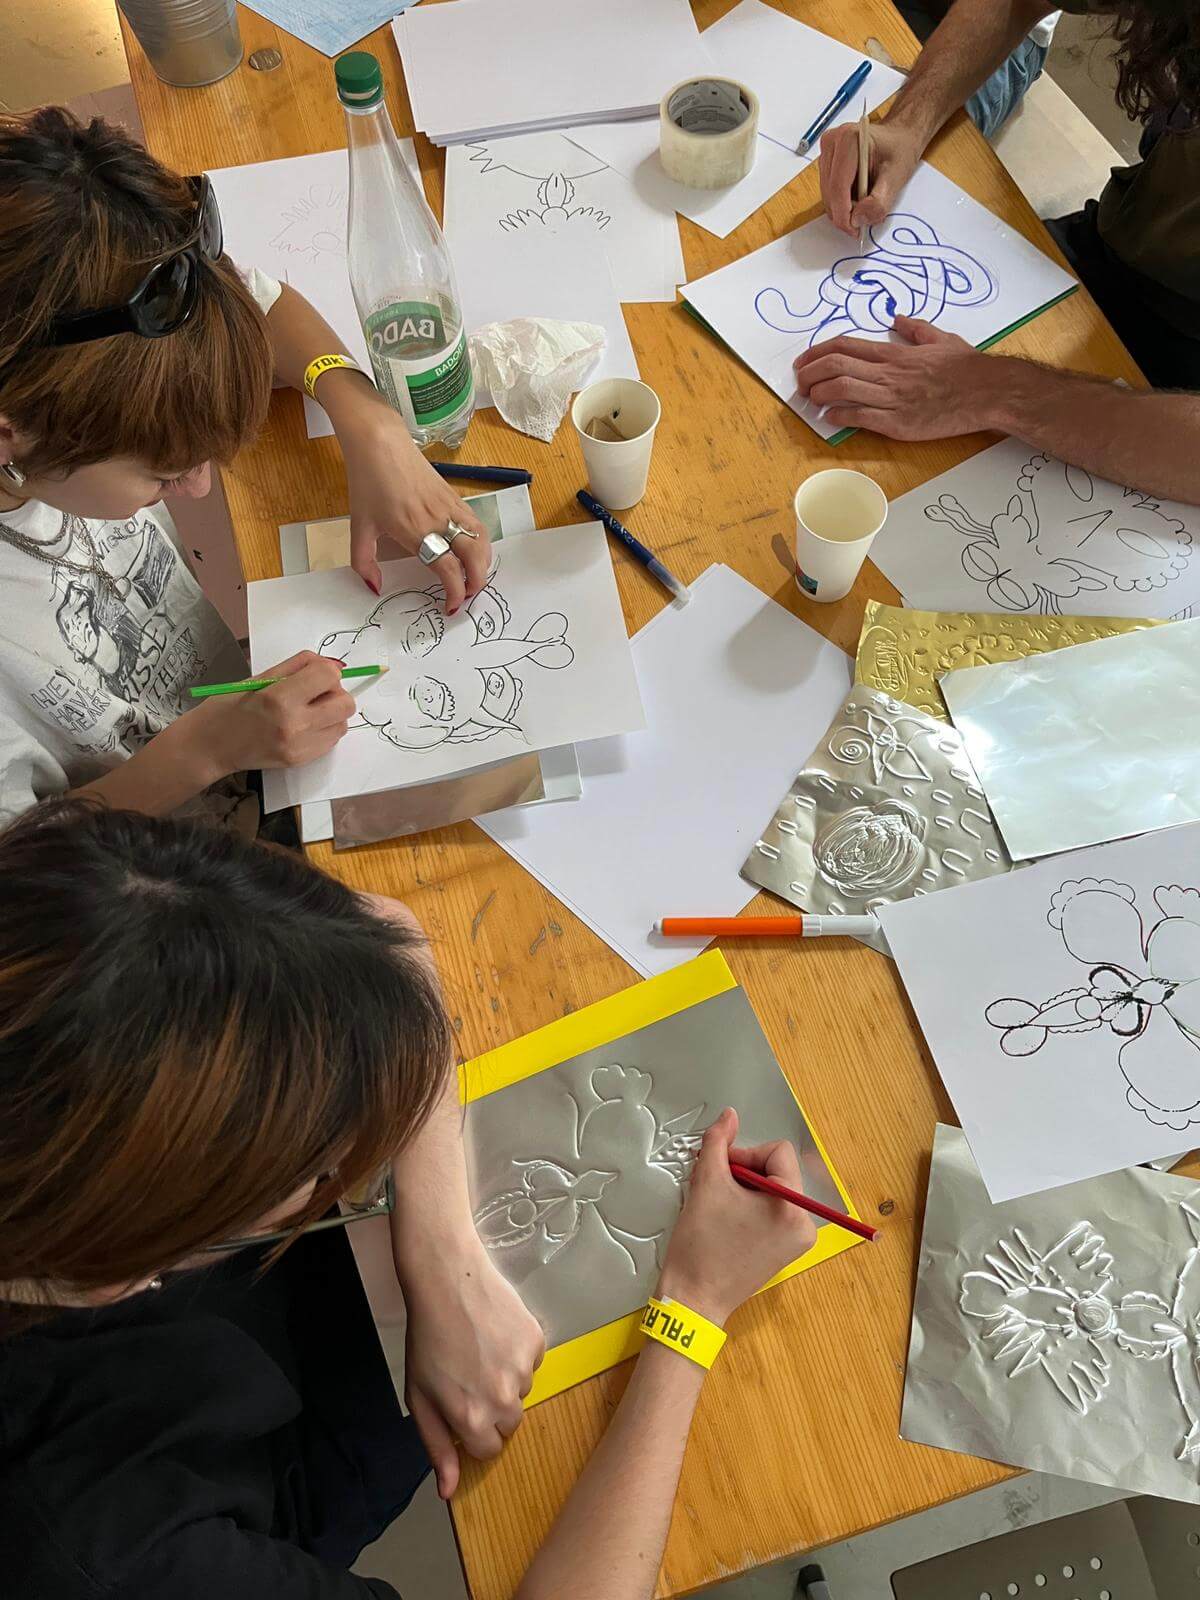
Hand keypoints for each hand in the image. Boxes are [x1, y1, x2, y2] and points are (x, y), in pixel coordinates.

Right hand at [187, 651, 354, 778]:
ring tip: (308, 711)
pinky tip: (303, 726)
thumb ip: (298, 667)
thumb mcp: (259, 677)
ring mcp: (299, 747)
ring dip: (332, 713)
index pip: (329, 676)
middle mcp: (294, 725)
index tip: (315, 673)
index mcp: (279, 698)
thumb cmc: (228, 707)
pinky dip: (324, 730)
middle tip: (315, 693)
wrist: (210, 746)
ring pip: (342, 724)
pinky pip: (331, 741)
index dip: (326, 670)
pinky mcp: (300, 761)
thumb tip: (332, 664)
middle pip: (345, 703)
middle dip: (335, 693)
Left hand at [340, 399, 489, 613]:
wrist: (380, 442)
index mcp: (414, 531)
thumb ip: (363, 562)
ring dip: (483, 563)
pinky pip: (477, 524)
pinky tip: (472, 551)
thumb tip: (375, 588)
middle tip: (467, 595)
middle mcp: (438, 520)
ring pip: (482, 540)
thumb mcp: (358, 525)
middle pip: (474, 557)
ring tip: (472, 576)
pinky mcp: (455, 496)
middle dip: (476, 582)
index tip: (451, 607)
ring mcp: (450, 506)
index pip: (447, 570)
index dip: (454, 593)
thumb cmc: (368, 482)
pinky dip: (481, 543)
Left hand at [401, 1239, 545, 1499]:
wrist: (447, 1280)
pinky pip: (533, 1360)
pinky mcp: (537, 1342)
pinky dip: (518, 1352)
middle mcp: (504, 1400)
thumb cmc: (427, 1339)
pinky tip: (495, 1332)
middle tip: (469, 1375)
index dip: (473, 1429)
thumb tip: (448, 1492)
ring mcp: (524, 1369)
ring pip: (522, 1390)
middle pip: (509, 1422)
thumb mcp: (420, 1398)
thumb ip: (436, 1447)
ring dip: (505, 1378)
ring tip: (479, 1348)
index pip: (489, 1449)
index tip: (461, 1405)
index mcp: (473, 1419)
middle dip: (491, 1406)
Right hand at [657, 1108, 816, 1327]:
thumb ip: (718, 1143)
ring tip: (721, 1206)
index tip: (721, 1170)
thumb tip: (729, 1115)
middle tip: (718, 1187)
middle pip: (779, 1170)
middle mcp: (805, 1223)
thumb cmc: (701, 1245)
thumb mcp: (706, 1184)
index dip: (745, 1153)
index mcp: (792, 1206)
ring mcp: (799, 1240)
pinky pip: (776, 1211)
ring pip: (775, 1190)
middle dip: (745, 1172)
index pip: (778, 1152)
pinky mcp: (788, 1251)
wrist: (693, 1299)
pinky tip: (729, 1221)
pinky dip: (752, 1207)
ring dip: (747, 1189)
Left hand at [792, 315, 996, 438]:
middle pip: (835, 365)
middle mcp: (888, 373)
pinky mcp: (898, 423)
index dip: (816, 352)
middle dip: (809, 373)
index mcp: (894, 353)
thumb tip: (898, 319)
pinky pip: (860, 418)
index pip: (844, 346)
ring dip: (819, 394)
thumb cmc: (966, 367)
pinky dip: (839, 416)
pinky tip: (829, 417)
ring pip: (842, 389)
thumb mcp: (940, 338)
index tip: (803, 361)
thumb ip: (915, 329)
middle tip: (800, 383)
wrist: (987, 392)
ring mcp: (892, 399)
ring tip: (811, 399)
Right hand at [819, 118, 922, 236]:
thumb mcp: (896, 177)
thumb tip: (858, 220)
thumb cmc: (899, 150)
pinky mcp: (826, 161)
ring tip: (865, 202)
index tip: (854, 230)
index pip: (837, 187)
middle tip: (864, 220)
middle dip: (845, 213)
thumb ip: (878, 202)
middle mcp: (832, 142)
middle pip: (830, 193)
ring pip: (828, 194)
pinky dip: (842, 201)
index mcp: (848, 140)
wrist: (899, 137)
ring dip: (844, 207)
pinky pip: (829, 191)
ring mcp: (827, 151)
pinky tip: (858, 195)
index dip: (844, 215)